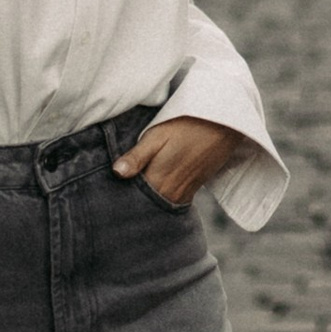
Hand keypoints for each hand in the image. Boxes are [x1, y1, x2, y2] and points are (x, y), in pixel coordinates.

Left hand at [113, 115, 244, 207]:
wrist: (223, 125)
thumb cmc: (186, 125)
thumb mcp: (157, 135)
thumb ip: (137, 156)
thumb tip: (116, 173)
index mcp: (158, 181)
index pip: (132, 199)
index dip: (119, 198)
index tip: (106, 196)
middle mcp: (171, 193)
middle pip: (145, 206)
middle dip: (131, 203)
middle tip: (113, 199)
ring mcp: (185, 193)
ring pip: (159, 204)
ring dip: (146, 201)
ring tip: (131, 194)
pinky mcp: (193, 189)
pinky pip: (172, 200)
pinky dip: (161, 197)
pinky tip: (153, 189)